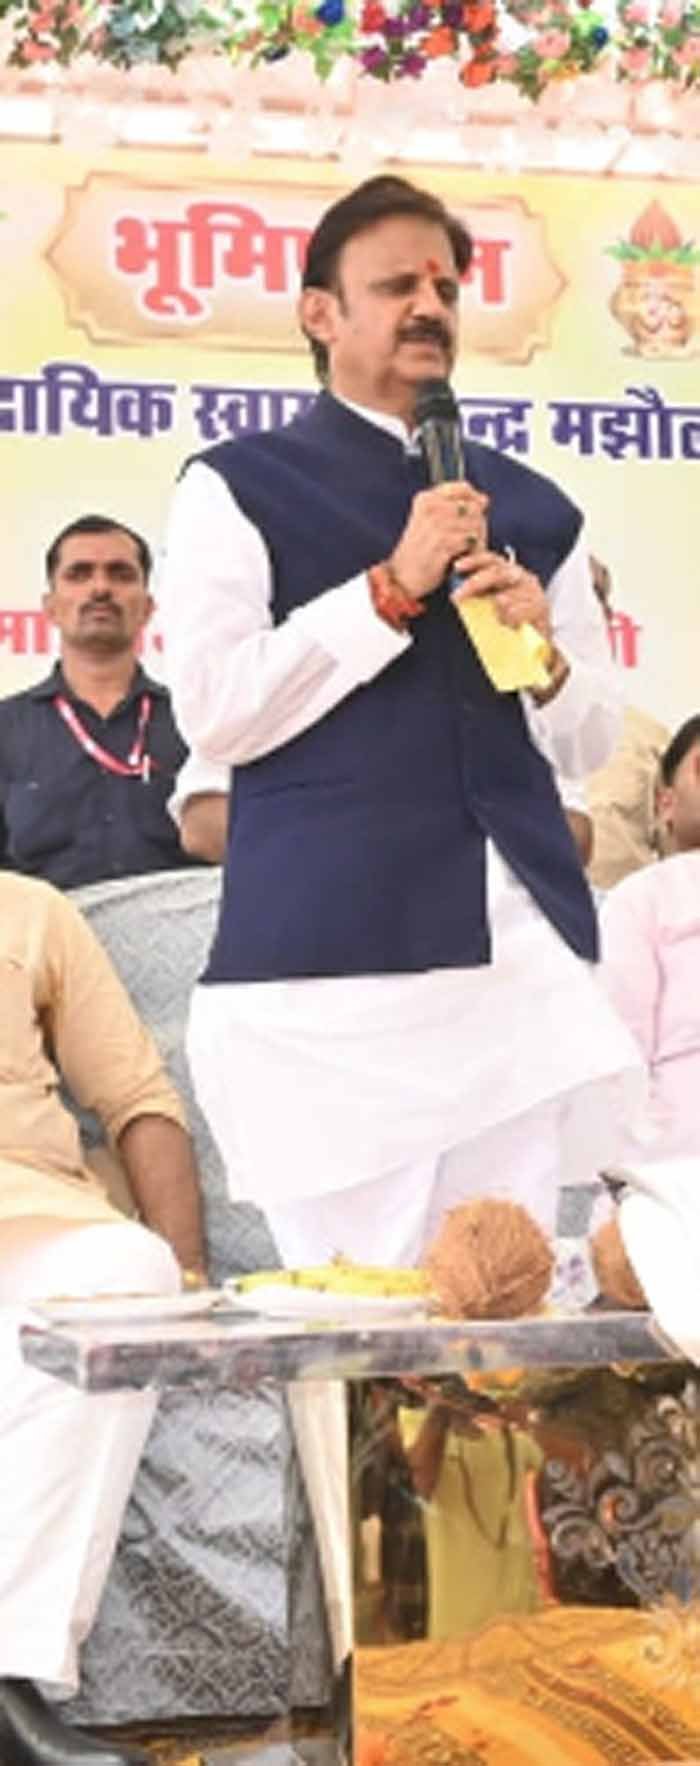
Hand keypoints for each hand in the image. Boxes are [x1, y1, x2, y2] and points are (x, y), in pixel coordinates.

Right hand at [388, 482, 488, 601]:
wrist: (402, 577)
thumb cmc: (420, 550)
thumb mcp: (430, 521)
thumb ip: (455, 507)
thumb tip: (484, 499)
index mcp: (425, 499)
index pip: (463, 488)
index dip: (474, 499)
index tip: (475, 511)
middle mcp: (430, 509)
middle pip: (473, 507)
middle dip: (477, 522)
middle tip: (470, 537)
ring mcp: (436, 527)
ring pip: (474, 524)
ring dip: (476, 538)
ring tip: (466, 548)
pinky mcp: (442, 545)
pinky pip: (470, 541)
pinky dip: (472, 549)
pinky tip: (464, 556)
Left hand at [453, 549, 551, 642]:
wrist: (536, 639)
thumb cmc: (511, 619)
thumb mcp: (492, 603)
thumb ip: (479, 594)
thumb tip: (457, 591)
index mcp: (509, 572)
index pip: (491, 559)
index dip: (473, 560)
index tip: (456, 567)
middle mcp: (522, 577)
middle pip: (496, 573)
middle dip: (473, 583)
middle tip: (456, 597)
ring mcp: (532, 591)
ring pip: (505, 595)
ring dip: (493, 607)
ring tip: (491, 617)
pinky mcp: (540, 608)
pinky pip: (519, 611)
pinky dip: (509, 618)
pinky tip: (506, 623)